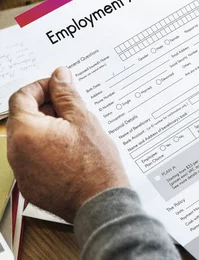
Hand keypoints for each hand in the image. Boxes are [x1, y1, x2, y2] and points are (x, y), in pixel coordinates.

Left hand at [7, 67, 128, 221]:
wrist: (100, 202)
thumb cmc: (95, 164)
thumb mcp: (84, 120)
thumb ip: (67, 95)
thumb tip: (59, 77)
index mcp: (26, 132)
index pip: (21, 97)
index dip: (41, 87)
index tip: (58, 87)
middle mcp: (16, 152)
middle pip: (23, 118)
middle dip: (46, 108)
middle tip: (72, 109)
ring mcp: (22, 171)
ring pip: (29, 139)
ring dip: (48, 128)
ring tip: (75, 131)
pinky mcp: (30, 184)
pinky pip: (33, 158)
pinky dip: (48, 149)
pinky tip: (71, 151)